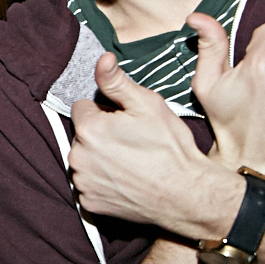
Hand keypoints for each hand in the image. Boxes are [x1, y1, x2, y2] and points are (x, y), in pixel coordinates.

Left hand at [68, 52, 238, 235]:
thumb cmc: (169, 148)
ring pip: (84, 159)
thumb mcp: (148, 104)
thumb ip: (117, 81)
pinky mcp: (89, 203)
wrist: (186, 194)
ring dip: (99, 158)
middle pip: (82, 134)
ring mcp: (83, 183)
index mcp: (89, 128)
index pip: (82, 107)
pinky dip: (102, 181)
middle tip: (130, 141)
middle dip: (100, 133)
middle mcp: (78, 156)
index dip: (105, 110)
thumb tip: (102, 59)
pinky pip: (89, 184)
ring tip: (130, 161)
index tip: (124, 120)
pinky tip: (125, 179)